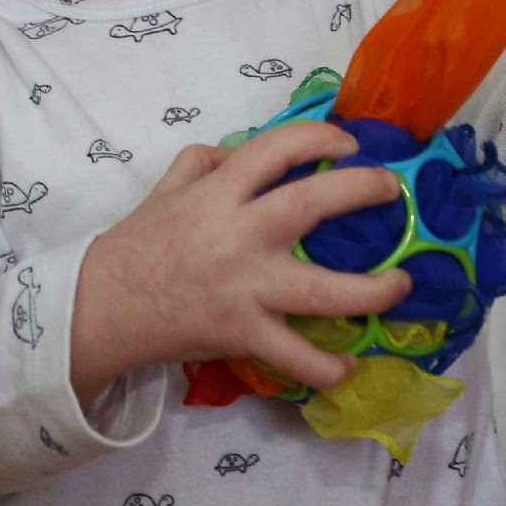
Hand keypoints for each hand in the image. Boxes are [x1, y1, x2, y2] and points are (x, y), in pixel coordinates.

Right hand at [70, 121, 412, 404]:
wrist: (103, 307)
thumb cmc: (139, 243)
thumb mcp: (167, 187)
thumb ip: (207, 161)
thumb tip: (244, 150)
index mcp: (220, 192)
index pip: (277, 148)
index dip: (320, 138)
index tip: (348, 145)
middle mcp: (239, 235)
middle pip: (311, 205)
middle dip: (362, 191)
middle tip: (393, 190)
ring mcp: (246, 289)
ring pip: (322, 291)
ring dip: (372, 290)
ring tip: (403, 284)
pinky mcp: (244, 334)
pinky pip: (294, 356)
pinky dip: (326, 367)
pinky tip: (351, 365)